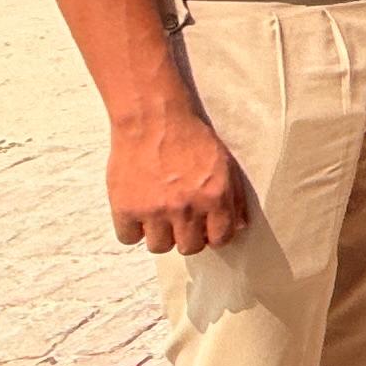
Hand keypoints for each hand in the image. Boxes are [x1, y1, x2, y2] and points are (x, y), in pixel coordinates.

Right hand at [106, 105, 252, 255]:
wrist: (153, 117)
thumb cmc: (190, 137)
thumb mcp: (224, 163)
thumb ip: (234, 198)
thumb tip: (239, 227)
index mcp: (214, 197)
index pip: (220, 239)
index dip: (213, 235)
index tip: (205, 228)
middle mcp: (186, 208)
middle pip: (189, 248)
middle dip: (187, 236)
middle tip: (180, 219)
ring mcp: (154, 210)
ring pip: (159, 246)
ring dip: (160, 234)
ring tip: (158, 214)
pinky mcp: (125, 208)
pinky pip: (129, 238)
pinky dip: (132, 228)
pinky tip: (137, 211)